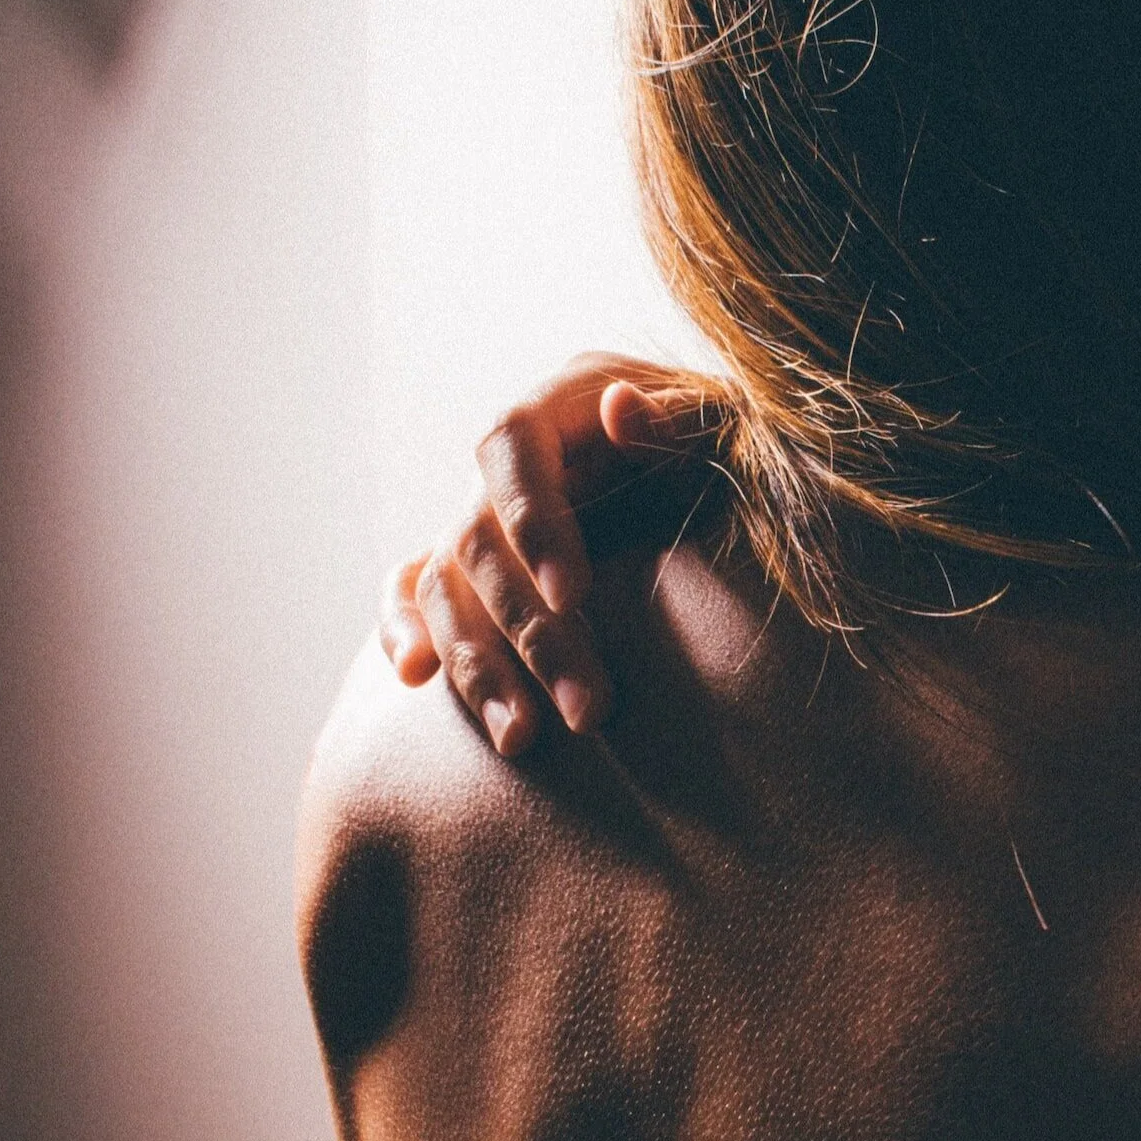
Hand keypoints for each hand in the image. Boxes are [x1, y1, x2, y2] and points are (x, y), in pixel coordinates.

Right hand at [380, 352, 696, 754]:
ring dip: (476, 662)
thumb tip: (620, 406)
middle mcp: (513, 460)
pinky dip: (403, 628)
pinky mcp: (475, 564)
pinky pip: (411, 591)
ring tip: (521, 738)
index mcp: (564, 403)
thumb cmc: (737, 447)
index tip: (574, 595)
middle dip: (530, 632)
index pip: (511, 445)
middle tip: (590, 711)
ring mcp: (487, 512)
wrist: (732, 476)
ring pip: (445, 584)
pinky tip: (413, 678)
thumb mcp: (728, 426)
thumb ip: (681, 421)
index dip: (530, 519)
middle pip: (481, 538)